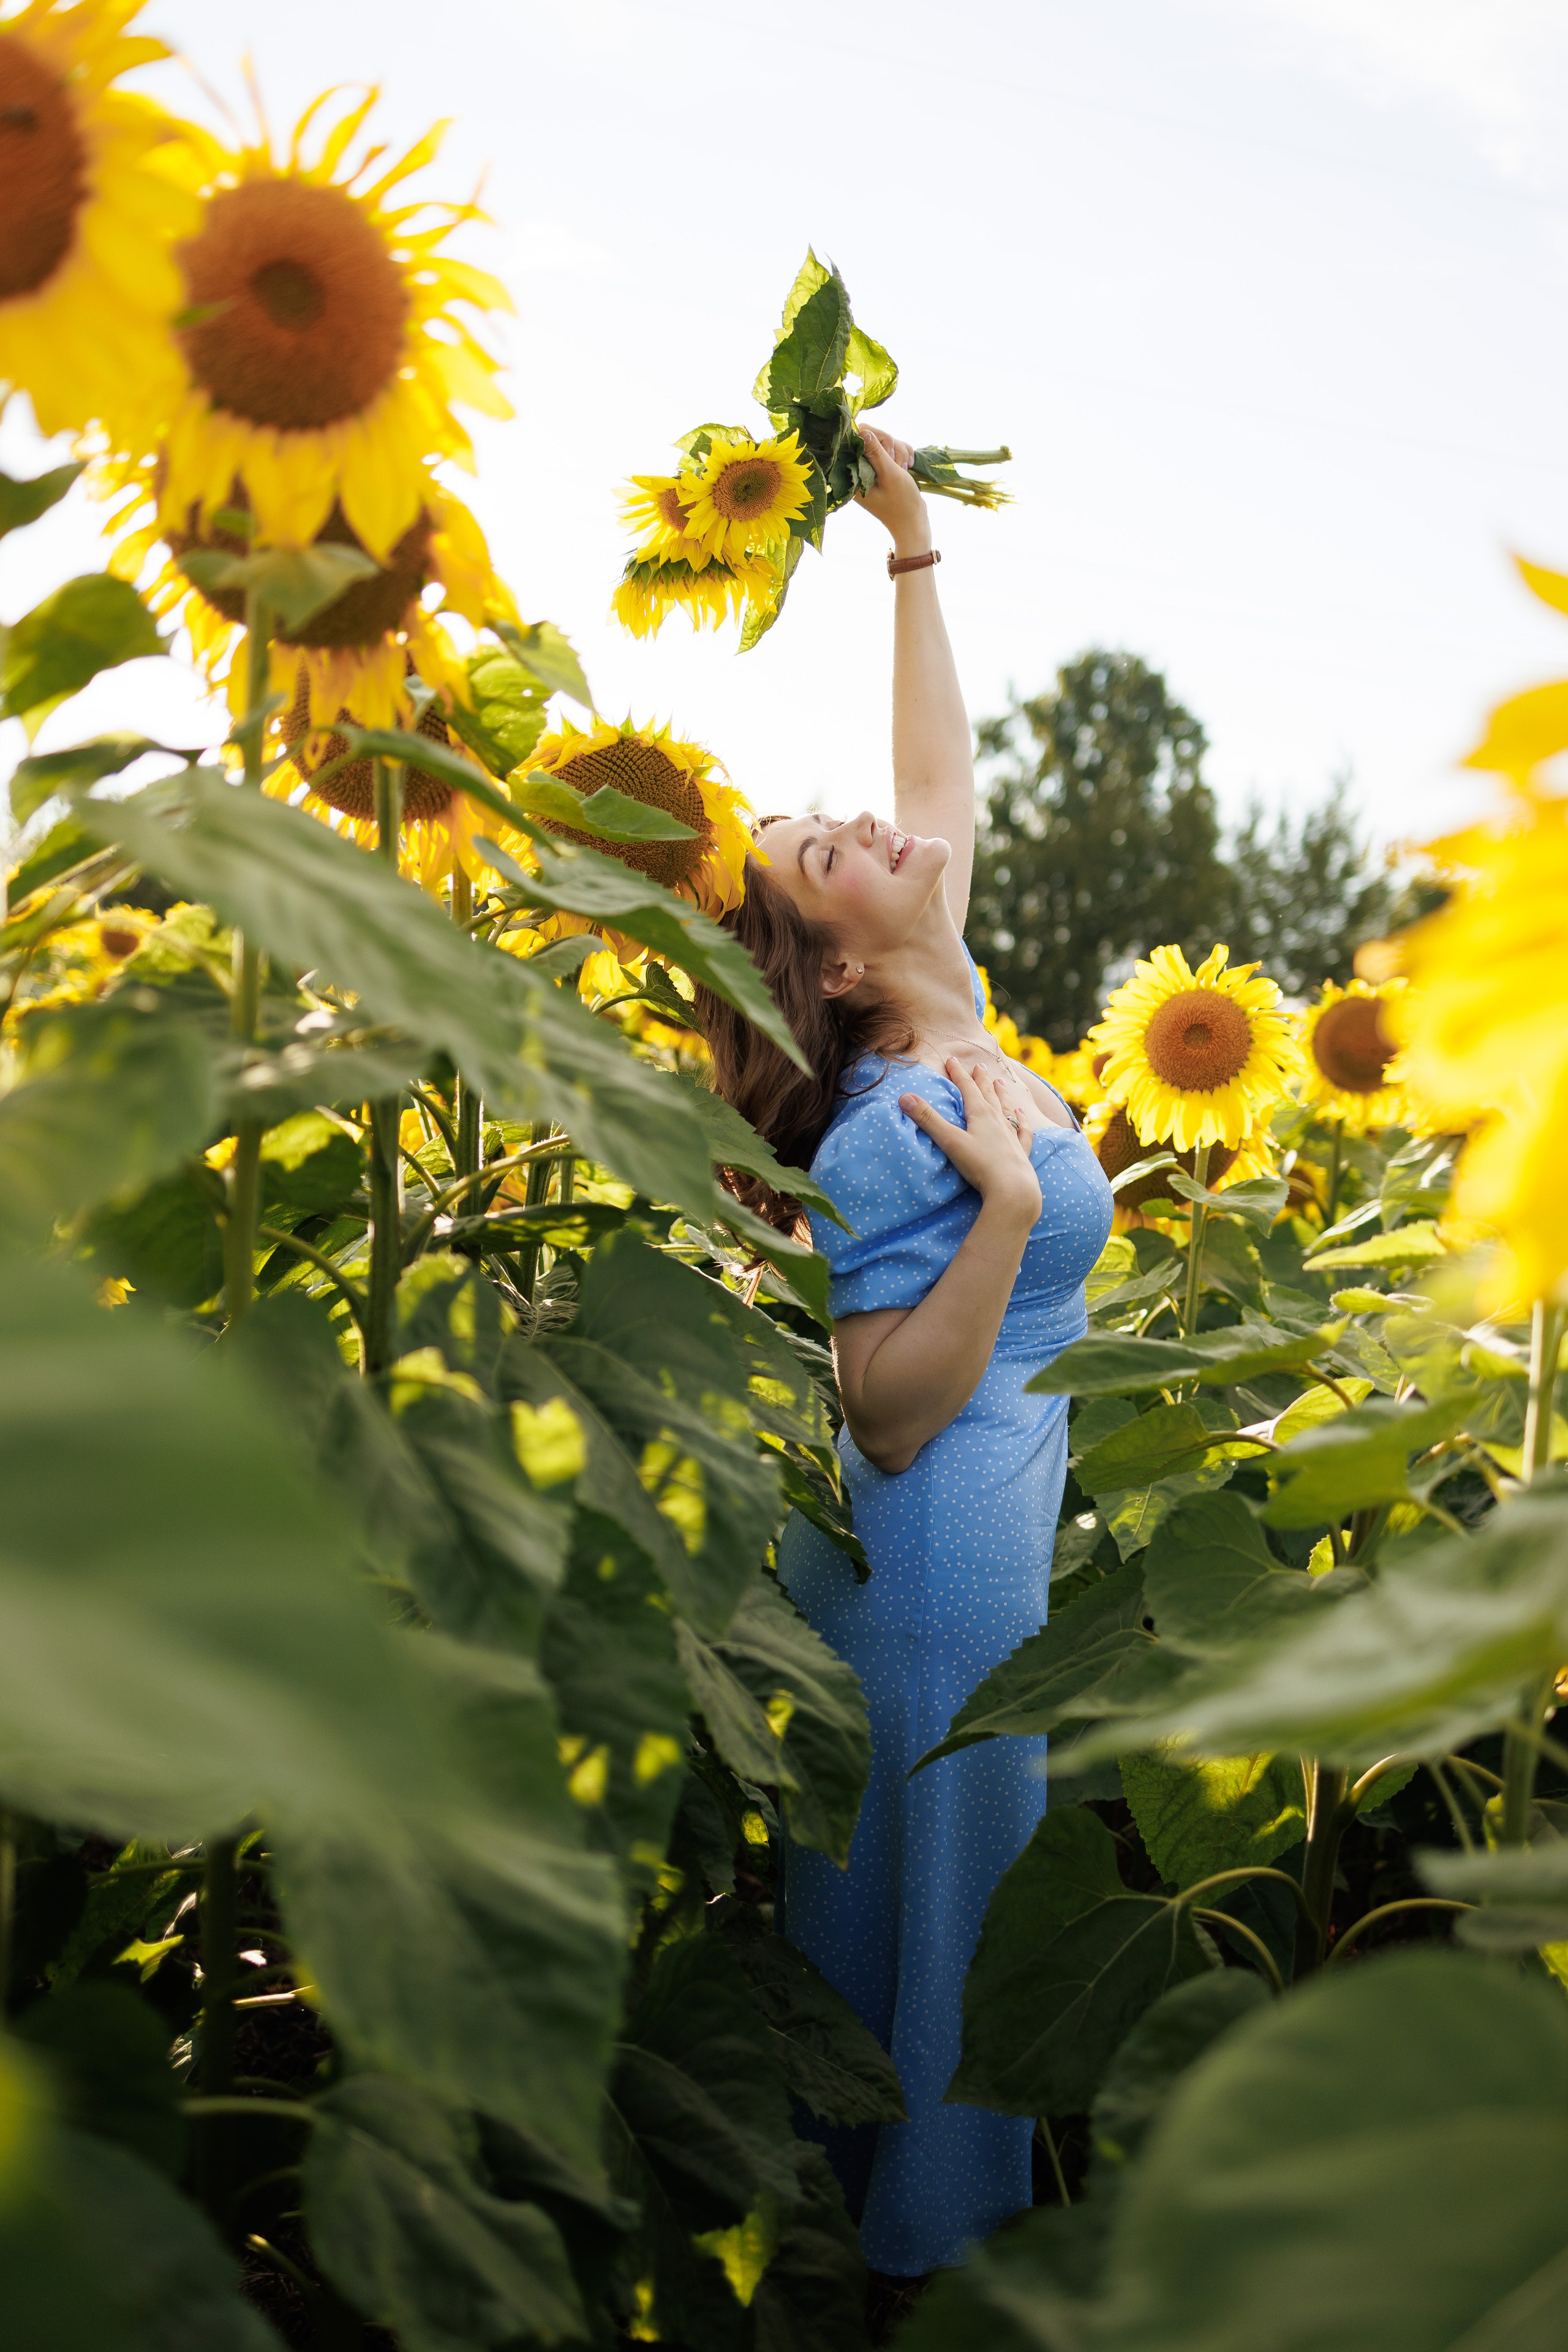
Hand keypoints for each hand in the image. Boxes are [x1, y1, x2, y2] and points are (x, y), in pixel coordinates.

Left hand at [856, 421, 929, 554]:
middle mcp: (861, 469)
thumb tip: (861, 430)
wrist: (914, 522)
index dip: (875, 438)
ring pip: (886, 441)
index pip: (859, 438)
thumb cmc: (901, 503)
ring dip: (899, 451)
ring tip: (904, 470)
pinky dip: (904, 454)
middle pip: (873, 436)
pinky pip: (894, 449)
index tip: (887, 455)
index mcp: (855, 473)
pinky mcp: (884, 468)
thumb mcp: (890, 475)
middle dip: (891, 446)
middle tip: (898, 465)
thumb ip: (876, 452)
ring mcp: (873, 468)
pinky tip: (908, 467)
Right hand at [898, 1059, 1041, 1223]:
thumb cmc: (980, 1164)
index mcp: (980, 1115)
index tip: (952, 1060)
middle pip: (987, 1095)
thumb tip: (904, 1097)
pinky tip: (1023, 1115)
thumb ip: (927, 1119)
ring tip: (1001, 1083)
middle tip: (979, 1066)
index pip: (967, 1089)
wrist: (1012, 1188)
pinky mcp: (1021, 1151)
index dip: (958, 1074)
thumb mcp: (949, 1141)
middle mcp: (997, 1121)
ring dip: (1001, 1095)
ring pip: (1005, 1109)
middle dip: (981, 1080)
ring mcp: (1011, 1135)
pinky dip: (1022, 1121)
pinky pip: (1023, 1131)